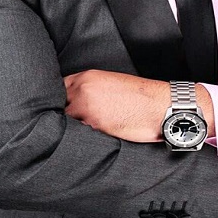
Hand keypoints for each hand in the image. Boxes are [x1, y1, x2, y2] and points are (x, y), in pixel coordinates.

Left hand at [64, 70, 214, 141]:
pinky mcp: (94, 125)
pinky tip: (88, 140)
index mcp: (87, 77)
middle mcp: (82, 90)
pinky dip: (80, 138)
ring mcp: (86, 108)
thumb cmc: (140, 98)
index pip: (59, 88)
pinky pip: (78, 135)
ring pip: (65, 121)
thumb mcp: (113, 84)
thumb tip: (76, 102)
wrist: (160, 106)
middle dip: (62, 115)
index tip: (61, 108)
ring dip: (70, 128)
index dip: (59, 100)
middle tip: (67, 125)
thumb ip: (91, 90)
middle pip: (57, 105)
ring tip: (78, 135)